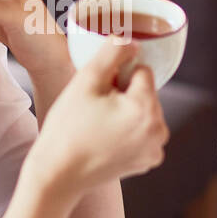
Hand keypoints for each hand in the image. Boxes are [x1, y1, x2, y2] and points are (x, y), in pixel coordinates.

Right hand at [22, 36, 168, 202]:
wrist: (58, 175)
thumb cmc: (67, 129)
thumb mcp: (85, 82)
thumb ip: (112, 53)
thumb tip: (134, 42)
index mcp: (145, 109)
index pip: (142, 71)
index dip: (118, 77)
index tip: (98, 93)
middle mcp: (158, 131)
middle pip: (147, 92)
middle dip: (125, 94)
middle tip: (95, 110)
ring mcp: (155, 149)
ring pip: (146, 111)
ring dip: (128, 111)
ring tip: (100, 125)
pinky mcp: (149, 161)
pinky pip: (144, 131)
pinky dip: (130, 130)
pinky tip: (107, 139)